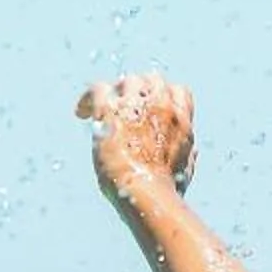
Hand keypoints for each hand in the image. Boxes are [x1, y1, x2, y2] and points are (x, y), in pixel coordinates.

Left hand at [75, 72, 195, 206]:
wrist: (147, 191)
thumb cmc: (166, 189)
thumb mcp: (185, 168)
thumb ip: (186, 153)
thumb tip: (190, 150)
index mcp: (181, 120)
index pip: (177, 91)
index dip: (163, 97)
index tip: (150, 108)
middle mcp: (161, 106)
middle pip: (151, 80)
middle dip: (138, 90)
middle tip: (123, 105)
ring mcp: (137, 105)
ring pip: (127, 81)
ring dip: (116, 92)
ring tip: (101, 108)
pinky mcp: (112, 110)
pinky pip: (98, 89)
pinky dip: (88, 99)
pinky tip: (81, 113)